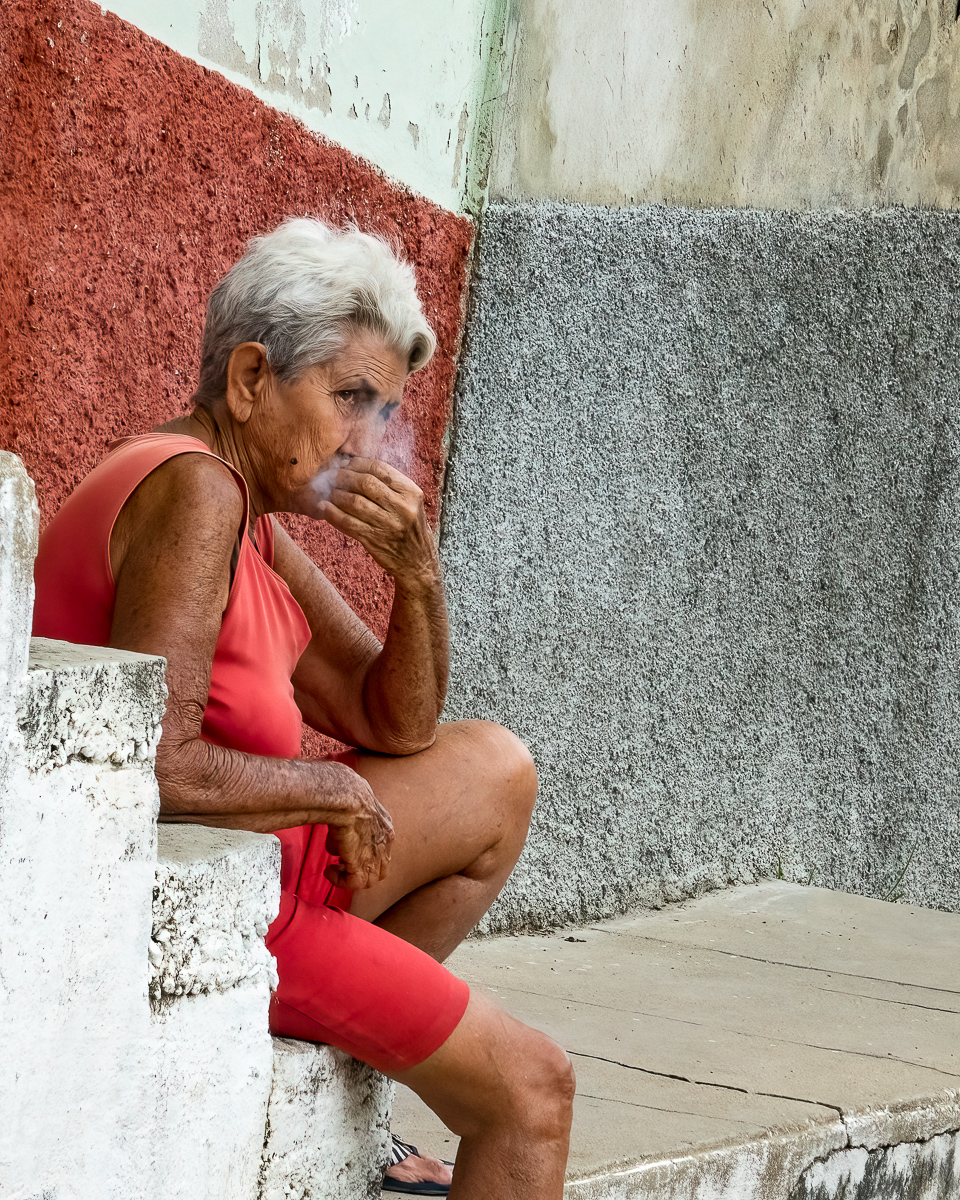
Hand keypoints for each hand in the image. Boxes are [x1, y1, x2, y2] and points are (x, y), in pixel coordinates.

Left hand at [320, 458, 437, 586]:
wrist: (417, 563)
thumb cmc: (409, 528)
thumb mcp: (410, 503)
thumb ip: (390, 484)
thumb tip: (356, 462)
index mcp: (412, 493)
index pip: (380, 468)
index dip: (358, 463)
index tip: (345, 463)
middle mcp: (402, 507)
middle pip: (365, 482)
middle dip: (343, 476)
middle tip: (331, 475)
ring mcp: (388, 525)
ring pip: (354, 501)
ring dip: (336, 494)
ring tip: (327, 491)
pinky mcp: (374, 540)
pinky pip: (348, 523)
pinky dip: (332, 513)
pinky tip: (324, 508)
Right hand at [320, 763, 394, 889]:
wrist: (346, 796)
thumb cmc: (346, 791)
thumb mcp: (354, 805)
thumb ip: (350, 819)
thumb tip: (338, 834)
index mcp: (385, 825)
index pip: (381, 849)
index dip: (365, 854)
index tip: (347, 852)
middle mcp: (385, 842)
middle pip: (379, 868)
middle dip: (360, 869)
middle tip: (341, 864)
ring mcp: (376, 854)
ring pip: (369, 879)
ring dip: (349, 877)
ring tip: (333, 869)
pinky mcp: (362, 862)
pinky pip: (355, 883)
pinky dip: (340, 881)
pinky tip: (329, 872)